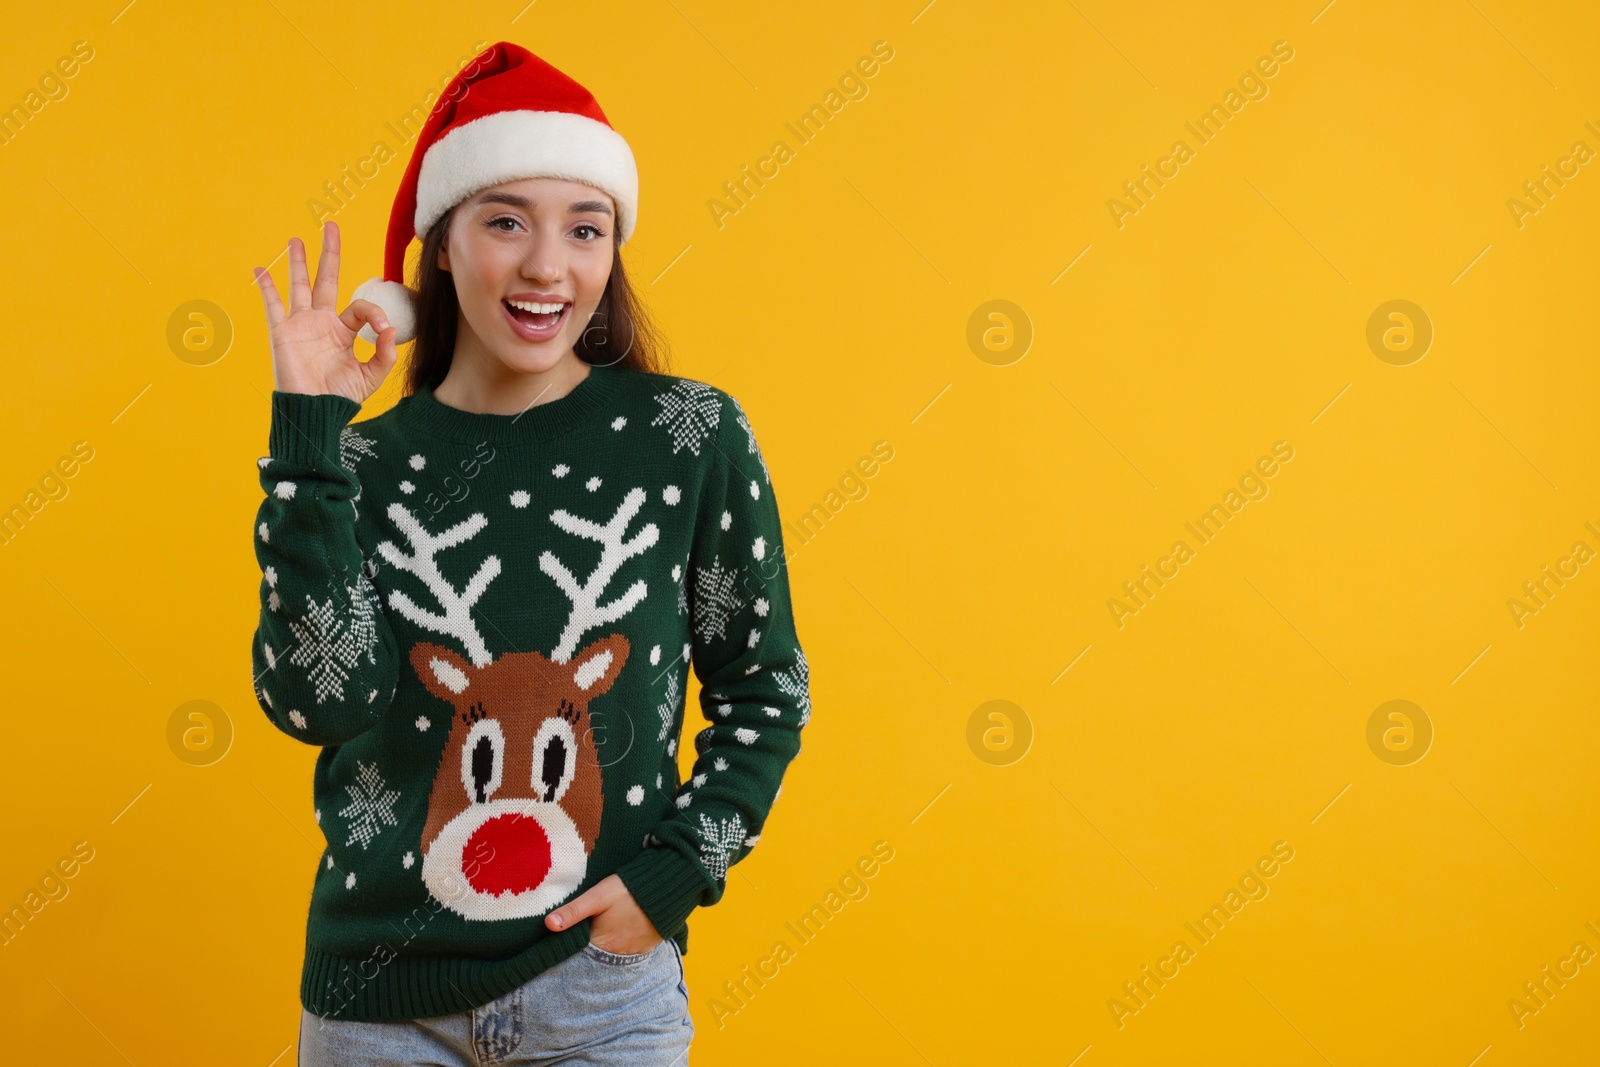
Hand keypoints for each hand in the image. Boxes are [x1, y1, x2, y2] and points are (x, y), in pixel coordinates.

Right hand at [253, 220, 398, 403]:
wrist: (314, 412)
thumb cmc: (340, 397)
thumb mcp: (371, 376)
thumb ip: (384, 354)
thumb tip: (391, 328)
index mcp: (343, 332)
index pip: (359, 307)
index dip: (373, 312)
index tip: (382, 328)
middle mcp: (321, 323)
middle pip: (326, 279)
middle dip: (329, 254)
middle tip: (330, 226)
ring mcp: (300, 325)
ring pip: (299, 285)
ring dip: (298, 261)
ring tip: (297, 238)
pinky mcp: (282, 332)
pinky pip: (272, 305)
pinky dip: (266, 286)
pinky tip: (260, 268)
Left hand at [546, 874, 662, 954]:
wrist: (669, 885)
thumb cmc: (630, 889)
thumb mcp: (598, 896)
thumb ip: (574, 911)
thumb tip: (548, 924)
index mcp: (602, 943)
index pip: (579, 955)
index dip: (571, 950)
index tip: (562, 946)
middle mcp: (618, 953)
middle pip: (596, 957)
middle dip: (588, 951)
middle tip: (582, 939)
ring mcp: (635, 951)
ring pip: (613, 956)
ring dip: (606, 949)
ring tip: (600, 937)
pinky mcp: (647, 946)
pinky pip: (629, 951)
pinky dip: (621, 946)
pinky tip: (618, 935)